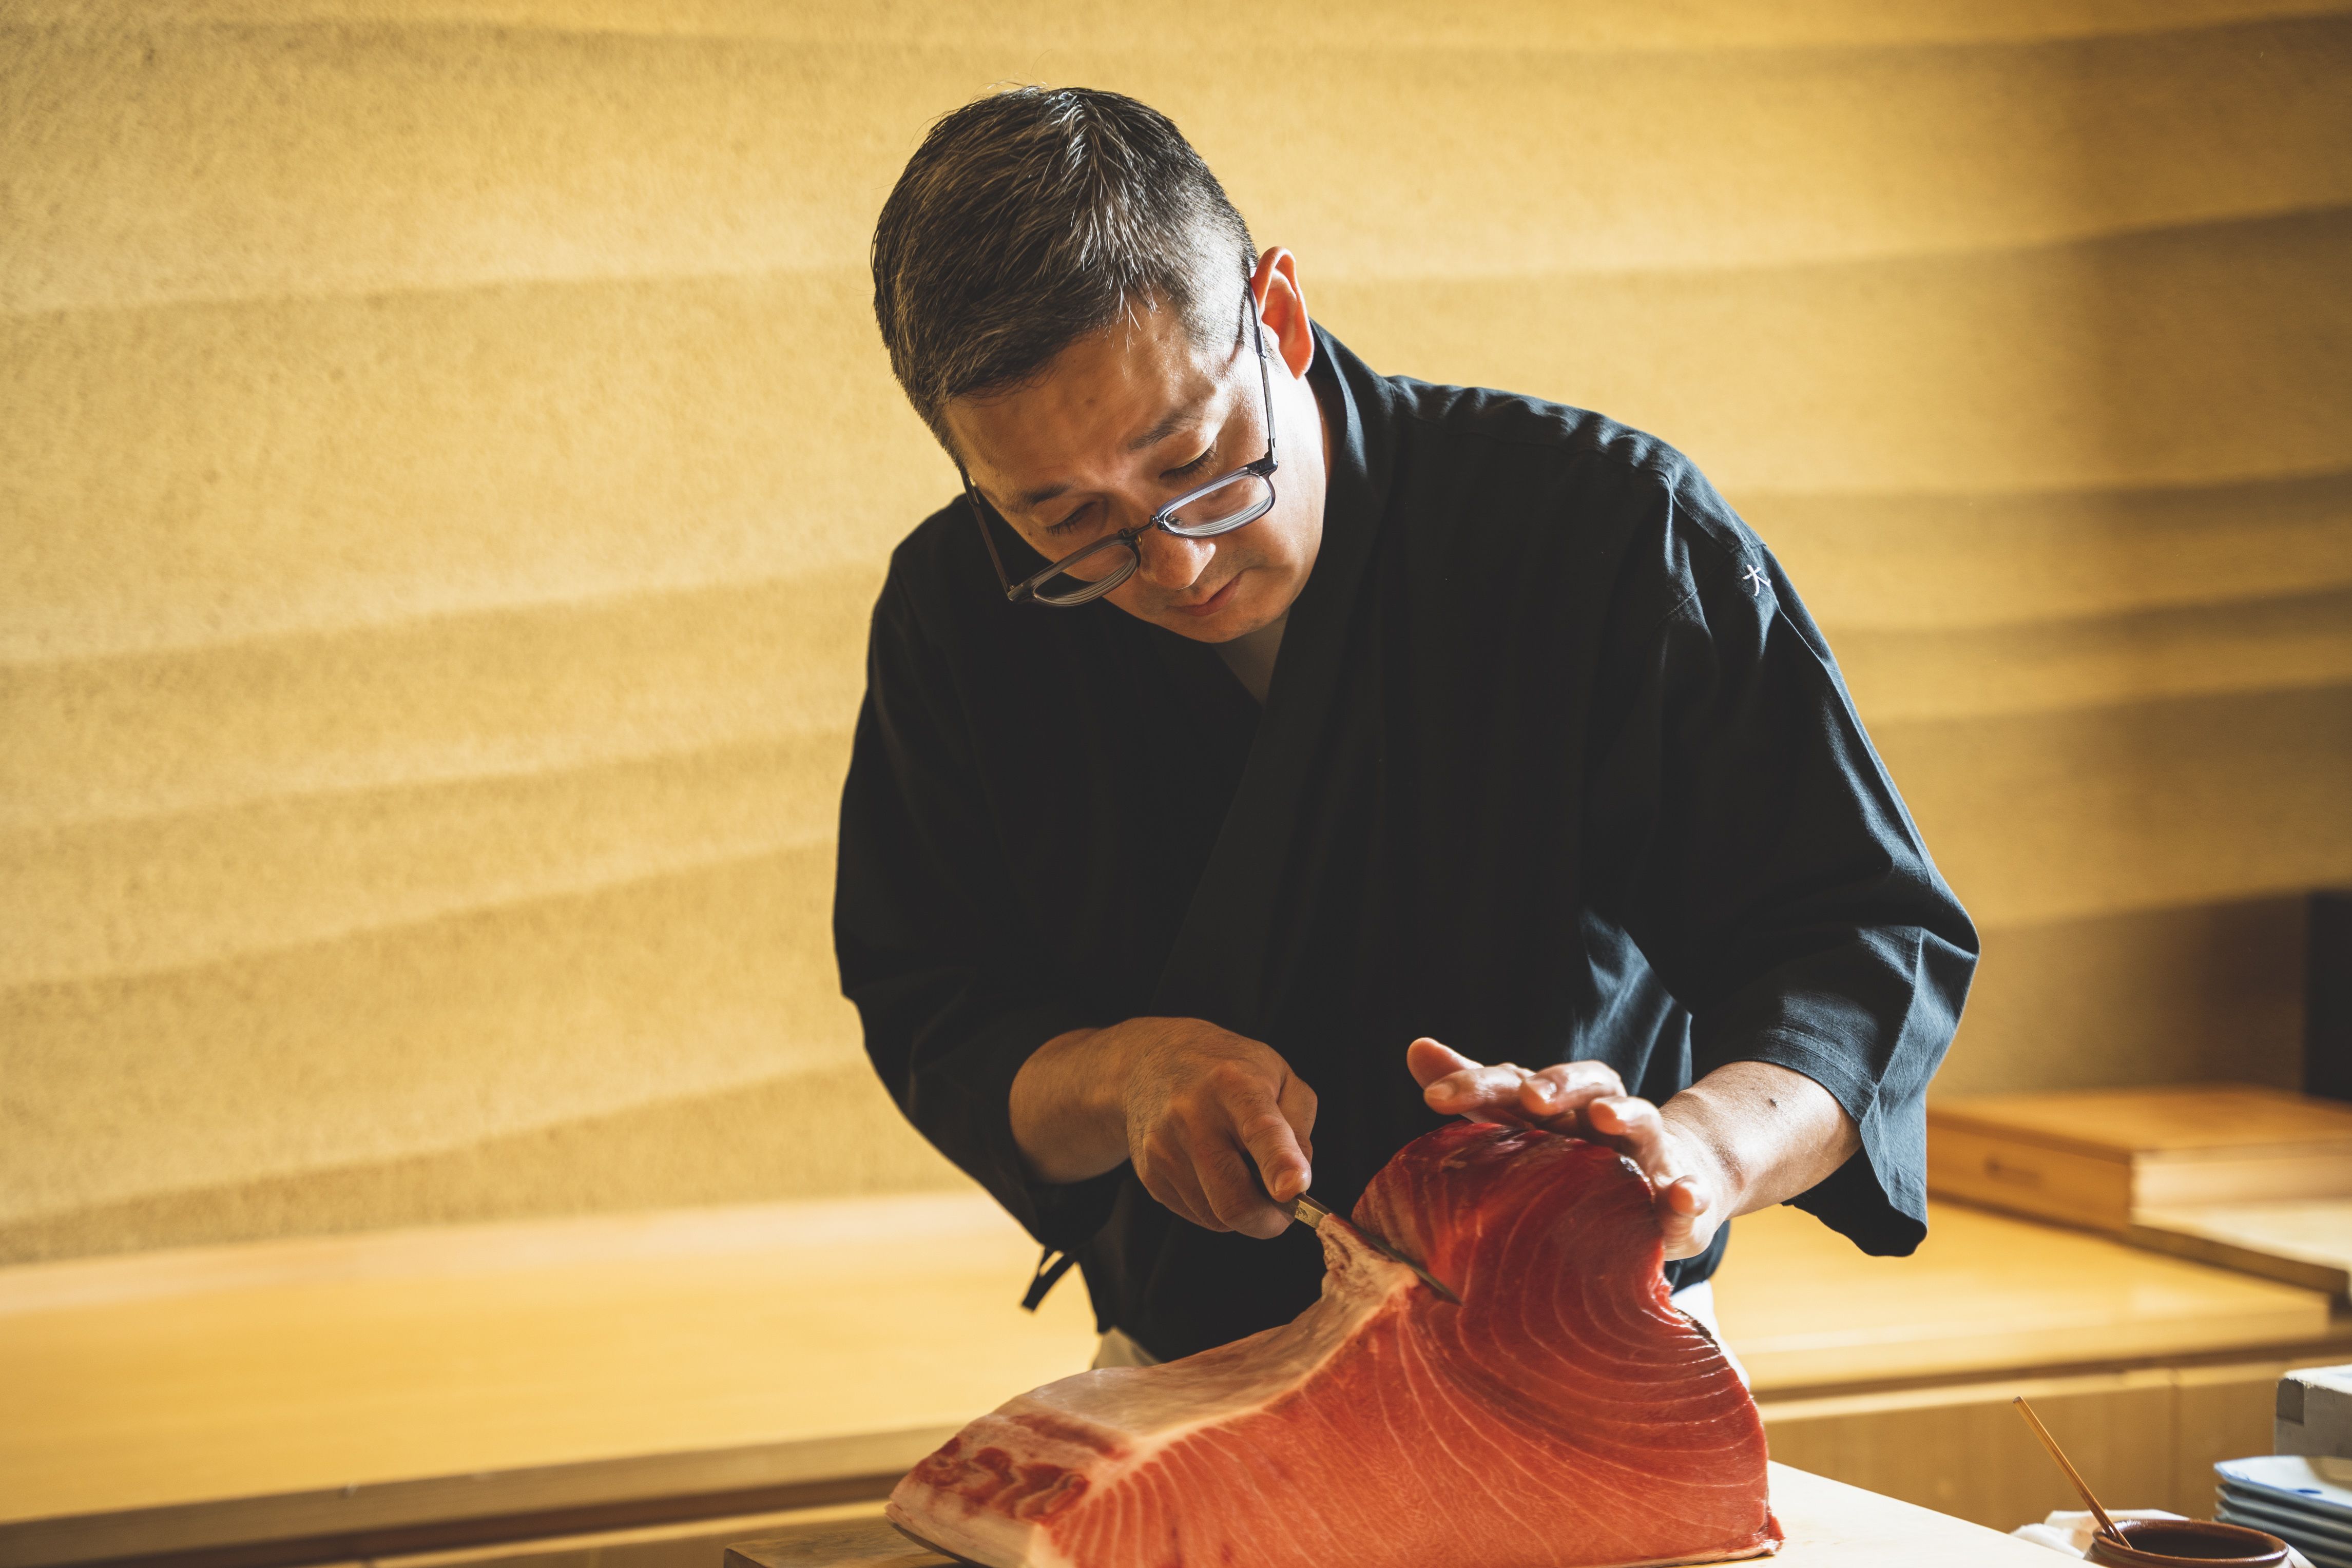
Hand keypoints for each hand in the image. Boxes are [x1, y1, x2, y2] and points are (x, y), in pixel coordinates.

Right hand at [1012, 1018, 1316, 1239]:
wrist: (1142, 1063)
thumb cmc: (1228, 1067)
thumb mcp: (1277, 1074)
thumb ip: (1300, 1123)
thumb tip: (1302, 1180)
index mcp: (1237, 1086)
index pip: (1262, 1129)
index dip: (1281, 1163)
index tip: (1295, 1188)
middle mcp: (1196, 1119)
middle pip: (1235, 1200)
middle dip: (1269, 1219)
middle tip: (1283, 1206)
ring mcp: (1165, 1151)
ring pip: (1217, 1218)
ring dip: (1244, 1215)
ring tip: (1247, 1178)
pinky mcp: (1150, 1177)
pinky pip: (1197, 1217)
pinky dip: (1216, 1211)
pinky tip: (1212, 1174)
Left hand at [1406, 1037, 1729, 1259]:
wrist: (1673, 1180)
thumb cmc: (1582, 1149)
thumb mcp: (1529, 1121)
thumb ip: (1480, 1090)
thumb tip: (1416, 1047)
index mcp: (1562, 1103)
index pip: (1520, 1080)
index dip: (1478, 1083)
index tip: (1433, 1094)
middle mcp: (1606, 1119)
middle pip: (1588, 1085)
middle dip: (1561, 1083)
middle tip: (1531, 1094)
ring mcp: (1649, 1154)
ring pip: (1644, 1124)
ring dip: (1627, 1115)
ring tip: (1606, 1115)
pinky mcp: (1682, 1196)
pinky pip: (1691, 1193)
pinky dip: (1689, 1194)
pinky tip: (1683, 1195)